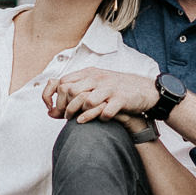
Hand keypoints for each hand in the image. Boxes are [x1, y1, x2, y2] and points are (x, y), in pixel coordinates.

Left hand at [40, 68, 157, 122]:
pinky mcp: (121, 99)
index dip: (54, 97)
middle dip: (65, 107)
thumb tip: (50, 113)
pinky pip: (105, 111)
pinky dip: (100, 118)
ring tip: (79, 120)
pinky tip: (100, 120)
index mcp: (90, 73)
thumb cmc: (117, 91)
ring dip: (81, 113)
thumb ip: (74, 96)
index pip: (63, 82)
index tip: (52, 109)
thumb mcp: (95, 87)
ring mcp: (110, 88)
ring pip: (87, 101)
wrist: (145, 90)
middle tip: (66, 117)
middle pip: (72, 91)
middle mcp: (98, 78)